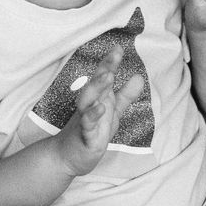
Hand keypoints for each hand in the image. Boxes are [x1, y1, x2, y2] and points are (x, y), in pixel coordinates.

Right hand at [56, 45, 144, 177]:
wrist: (66, 157)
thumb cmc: (89, 132)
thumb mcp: (112, 113)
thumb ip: (125, 96)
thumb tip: (139, 77)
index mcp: (97, 99)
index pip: (103, 78)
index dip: (110, 63)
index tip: (118, 47)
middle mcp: (89, 106)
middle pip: (95, 84)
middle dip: (104, 69)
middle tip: (114, 55)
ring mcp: (84, 121)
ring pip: (87, 101)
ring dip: (96, 88)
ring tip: (108, 76)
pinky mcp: (83, 137)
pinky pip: (87, 125)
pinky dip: (92, 116)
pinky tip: (101, 108)